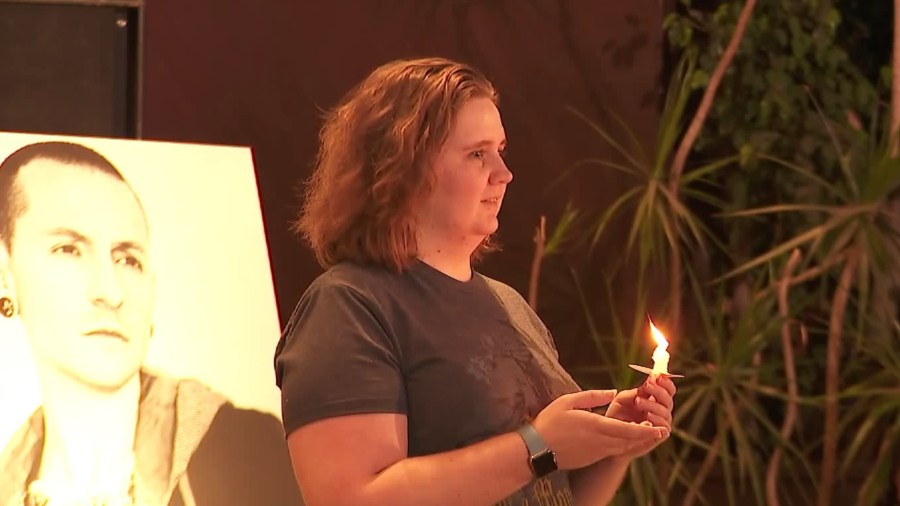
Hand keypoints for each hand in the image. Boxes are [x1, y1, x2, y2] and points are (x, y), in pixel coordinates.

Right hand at [531, 390, 668, 469]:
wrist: (537, 450)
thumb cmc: (550, 423)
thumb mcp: (568, 401)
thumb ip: (592, 396)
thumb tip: (613, 392)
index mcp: (596, 426)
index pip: (627, 429)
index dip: (646, 430)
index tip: (660, 427)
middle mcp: (600, 442)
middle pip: (630, 440)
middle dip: (646, 435)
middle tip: (660, 429)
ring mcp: (596, 452)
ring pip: (622, 447)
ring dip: (635, 441)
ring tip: (646, 432)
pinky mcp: (591, 458)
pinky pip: (612, 451)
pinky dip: (623, 445)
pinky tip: (624, 439)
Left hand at [605, 375, 675, 457]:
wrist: (610, 438)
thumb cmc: (616, 417)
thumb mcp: (622, 400)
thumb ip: (635, 391)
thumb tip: (649, 381)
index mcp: (654, 399)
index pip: (667, 388)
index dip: (665, 381)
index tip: (656, 375)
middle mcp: (660, 410)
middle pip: (668, 398)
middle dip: (658, 390)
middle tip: (646, 386)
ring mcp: (661, 423)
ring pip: (666, 411)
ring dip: (653, 404)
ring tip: (638, 402)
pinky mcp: (659, 435)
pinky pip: (664, 426)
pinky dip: (656, 419)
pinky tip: (647, 415)